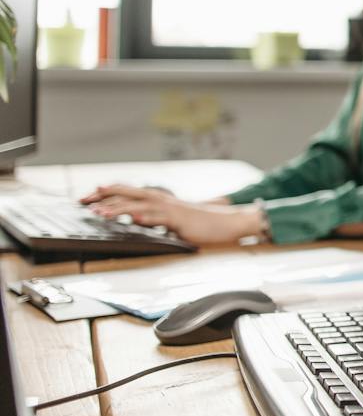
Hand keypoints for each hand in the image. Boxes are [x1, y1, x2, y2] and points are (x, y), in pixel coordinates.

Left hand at [82, 185, 261, 244]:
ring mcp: (170, 209)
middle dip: (103, 196)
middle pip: (127, 193)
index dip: (106, 194)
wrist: (227, 222)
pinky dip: (145, 217)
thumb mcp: (172, 220)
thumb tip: (133, 220)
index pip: (127, 192)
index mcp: (158, 199)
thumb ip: (154, 218)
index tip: (86, 198)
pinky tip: (133, 219)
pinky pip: (159, 218)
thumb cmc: (200, 223)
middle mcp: (161, 200)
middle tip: (83, 200)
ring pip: (139, 205)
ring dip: (118, 208)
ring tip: (100, 212)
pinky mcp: (179, 219)